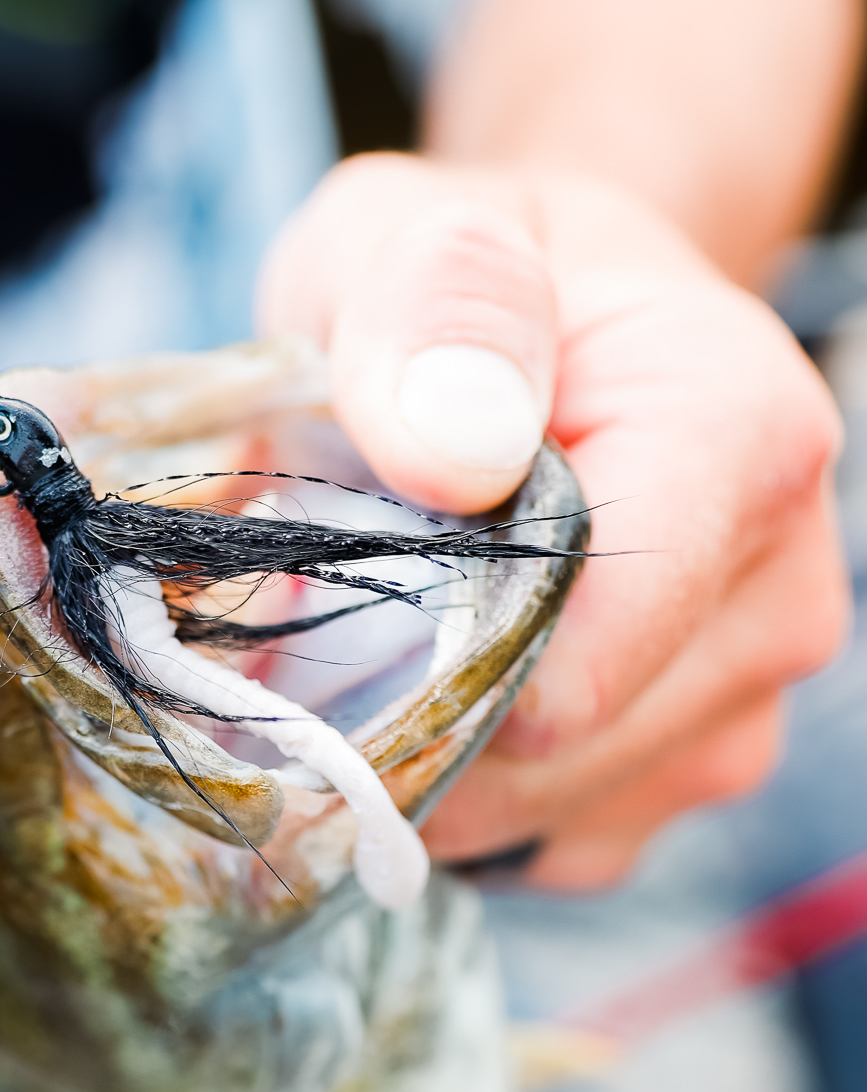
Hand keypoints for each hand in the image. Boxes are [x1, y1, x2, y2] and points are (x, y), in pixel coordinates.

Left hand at [258, 156, 848, 887]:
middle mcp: (778, 593)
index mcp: (742, 438)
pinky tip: (435, 698)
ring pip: (544, 816)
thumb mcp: (408, 234)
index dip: (440, 657)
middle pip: (556, 753)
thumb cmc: (465, 298)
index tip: (331, 611)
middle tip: (320, 623)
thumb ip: (430, 304)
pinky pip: (546, 850)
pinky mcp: (684, 782)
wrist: (550, 348)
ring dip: (426, 759)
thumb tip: (452, 448)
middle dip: (411, 712)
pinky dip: (463, 803)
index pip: (598, 639)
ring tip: (377, 645)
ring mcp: (743, 708)